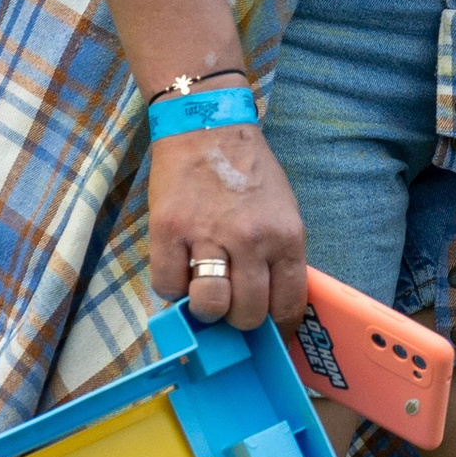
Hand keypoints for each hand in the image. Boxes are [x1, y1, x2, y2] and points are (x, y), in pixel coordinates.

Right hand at [146, 120, 309, 332]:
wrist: (206, 127)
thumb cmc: (248, 172)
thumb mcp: (283, 210)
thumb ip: (279, 255)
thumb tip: (271, 304)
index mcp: (286, 235)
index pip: (288, 304)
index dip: (277, 326)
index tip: (268, 329)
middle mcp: (251, 239)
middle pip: (248, 313)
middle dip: (240, 319)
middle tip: (233, 307)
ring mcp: (207, 236)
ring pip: (210, 307)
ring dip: (206, 310)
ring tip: (206, 292)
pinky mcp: (167, 230)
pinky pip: (167, 286)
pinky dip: (172, 288)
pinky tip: (180, 270)